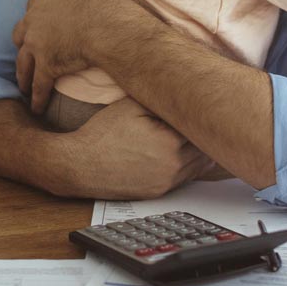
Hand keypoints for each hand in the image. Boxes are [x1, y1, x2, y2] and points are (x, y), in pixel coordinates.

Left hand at [13, 0, 118, 114]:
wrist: (103, 23)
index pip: (34, 6)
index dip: (37, 16)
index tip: (40, 23)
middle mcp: (34, 21)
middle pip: (22, 34)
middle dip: (24, 43)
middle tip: (27, 52)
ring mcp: (37, 45)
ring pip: (24, 62)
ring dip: (23, 73)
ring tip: (24, 83)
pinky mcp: (46, 67)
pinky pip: (39, 85)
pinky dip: (37, 97)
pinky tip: (36, 107)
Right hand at [54, 98, 209, 198]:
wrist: (79, 166)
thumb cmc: (101, 135)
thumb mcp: (130, 106)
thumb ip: (160, 99)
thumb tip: (183, 94)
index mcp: (169, 143)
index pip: (199, 126)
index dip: (202, 113)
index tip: (204, 103)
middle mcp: (172, 166)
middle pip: (204, 147)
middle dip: (204, 131)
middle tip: (207, 116)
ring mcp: (166, 182)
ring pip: (200, 165)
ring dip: (200, 149)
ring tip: (198, 132)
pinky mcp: (158, 192)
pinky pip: (185, 178)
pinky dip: (189, 165)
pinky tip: (186, 152)